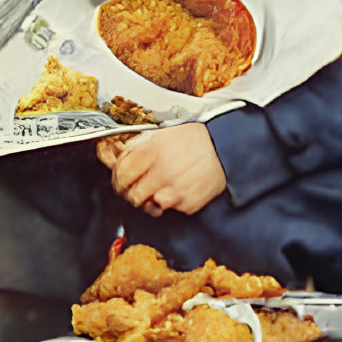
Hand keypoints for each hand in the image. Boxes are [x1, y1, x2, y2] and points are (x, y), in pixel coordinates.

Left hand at [107, 121, 227, 216]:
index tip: (120, 180)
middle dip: (131, 193)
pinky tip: (177, 190)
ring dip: (149, 201)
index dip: (117, 178)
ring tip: (157, 190)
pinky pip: (169, 210)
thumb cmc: (195, 139)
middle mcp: (162, 171)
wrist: (224, 149)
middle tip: (135, 189)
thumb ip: (141, 143)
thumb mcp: (165, 132)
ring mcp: (174, 190)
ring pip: (148, 207)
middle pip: (132, 194)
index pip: (122, 172)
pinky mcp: (186, 204)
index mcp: (154, 150)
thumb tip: (122, 155)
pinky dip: (170, 203)